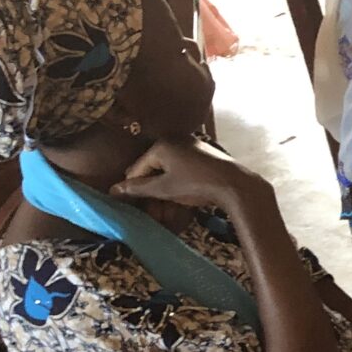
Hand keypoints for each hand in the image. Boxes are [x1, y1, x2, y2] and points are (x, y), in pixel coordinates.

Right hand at [110, 137, 267, 212]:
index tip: (127, 203)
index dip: (132, 187)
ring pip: (170, 170)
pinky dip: (179, 183)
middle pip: (154, 168)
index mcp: (162, 145)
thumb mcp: (164, 189)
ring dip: (164, 190)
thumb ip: (138, 188)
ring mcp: (192, 146)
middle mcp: (176, 141)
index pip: (139, 168)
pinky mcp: (205, 155)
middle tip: (149, 210)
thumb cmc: (197, 184)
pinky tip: (179, 198)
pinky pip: (184, 169)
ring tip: (164, 209)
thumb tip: (114, 190)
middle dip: (151, 191)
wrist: (236, 185)